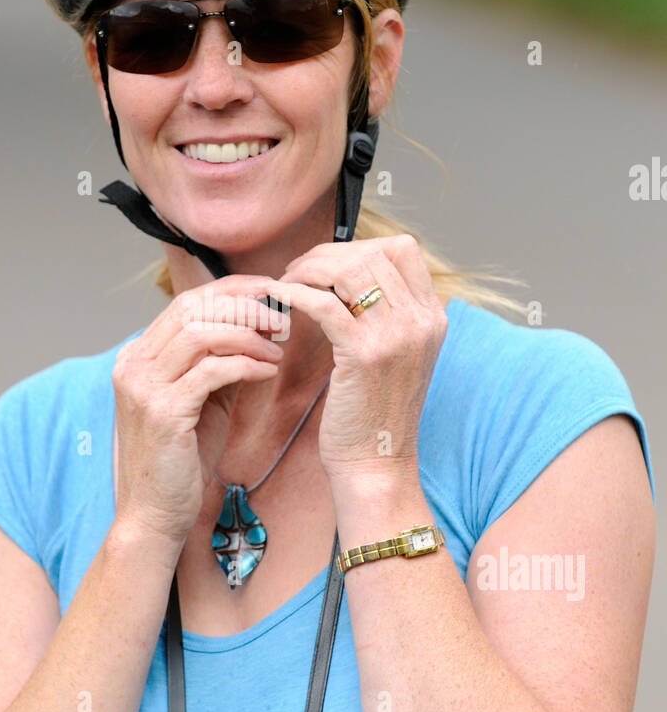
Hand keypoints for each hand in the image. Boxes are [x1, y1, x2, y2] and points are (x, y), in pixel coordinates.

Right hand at [110, 276, 286, 546]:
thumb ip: (220, 363)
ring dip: (248, 334)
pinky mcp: (162, 411)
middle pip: (193, 308)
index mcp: (138, 356)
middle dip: (243, 305)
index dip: (231, 291)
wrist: (155, 514)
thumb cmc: (181, 460)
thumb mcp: (201, 400)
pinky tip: (268, 370)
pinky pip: (211, 370)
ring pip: (201, 333)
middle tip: (281, 314)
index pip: (186, 302)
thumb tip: (260, 327)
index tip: (269, 292)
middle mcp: (134, 364)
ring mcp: (143, 386)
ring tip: (277, 347)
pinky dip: (246, 363)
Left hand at [276, 236, 447, 486]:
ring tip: (286, 284)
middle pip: (372, 253)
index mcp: (433, 317)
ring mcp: (397, 336)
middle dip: (327, 254)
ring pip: (348, 270)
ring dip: (309, 270)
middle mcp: (421, 320)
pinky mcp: (364, 354)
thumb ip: (386, 314)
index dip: (359, 246)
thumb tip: (346, 274)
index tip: (327, 264)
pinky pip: (324, 304)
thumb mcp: (398, 355)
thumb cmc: (376, 413)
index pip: (402, 250)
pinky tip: (279, 300)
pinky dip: (296, 294)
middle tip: (296, 271)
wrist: (377, 464)